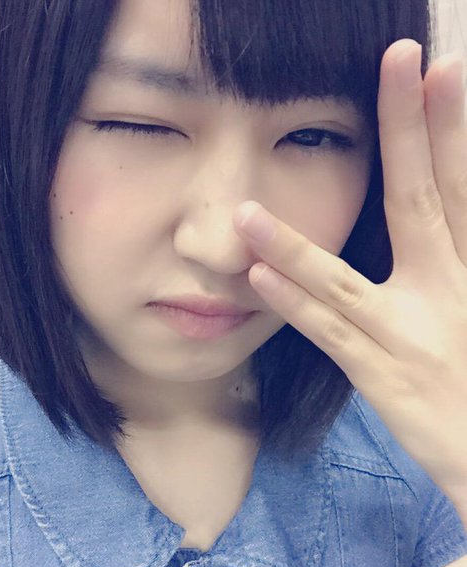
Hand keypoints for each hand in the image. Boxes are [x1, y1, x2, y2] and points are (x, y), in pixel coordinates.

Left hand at [233, 39, 466, 498]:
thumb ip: (456, 250)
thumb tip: (441, 200)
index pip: (463, 186)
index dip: (454, 127)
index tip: (438, 69)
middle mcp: (449, 293)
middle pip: (425, 203)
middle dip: (410, 132)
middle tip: (398, 64)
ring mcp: (410, 336)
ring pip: (347, 280)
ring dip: (294, 243)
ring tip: (247, 212)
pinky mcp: (383, 377)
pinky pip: (332, 336)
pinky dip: (296, 306)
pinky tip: (257, 279)